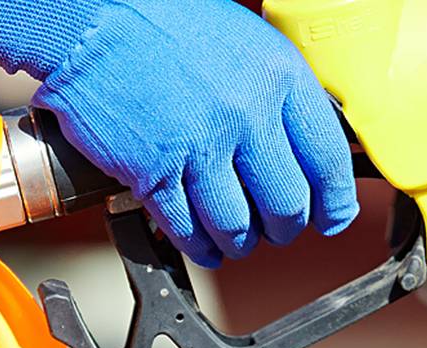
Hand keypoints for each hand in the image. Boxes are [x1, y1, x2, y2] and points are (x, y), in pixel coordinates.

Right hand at [0, 0, 359, 267]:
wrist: (92, 17)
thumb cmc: (166, 21)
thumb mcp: (246, 41)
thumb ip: (279, 92)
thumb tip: (304, 148)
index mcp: (278, 77)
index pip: (327, 161)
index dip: (333, 202)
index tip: (330, 218)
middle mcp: (245, 115)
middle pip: (287, 204)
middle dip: (285, 227)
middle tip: (276, 228)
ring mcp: (198, 147)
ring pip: (238, 226)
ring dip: (240, 242)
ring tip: (236, 239)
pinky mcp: (153, 173)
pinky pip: (186, 229)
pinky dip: (198, 246)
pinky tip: (203, 246)